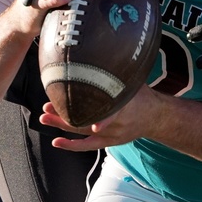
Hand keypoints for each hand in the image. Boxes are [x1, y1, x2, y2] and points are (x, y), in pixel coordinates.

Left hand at [40, 84, 158, 151]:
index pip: (107, 108)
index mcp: (124, 105)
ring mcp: (112, 135)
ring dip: (62, 125)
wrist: (156, 118)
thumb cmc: (143, 96)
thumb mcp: (135, 82)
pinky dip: (72, 145)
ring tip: (45, 118)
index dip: (91, 109)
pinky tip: (57, 141)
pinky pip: (88, 146)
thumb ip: (119, 74)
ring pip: (84, 132)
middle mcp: (117, 122)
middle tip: (46, 106)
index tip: (75, 107)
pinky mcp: (109, 142)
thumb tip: (102, 55)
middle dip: (64, 114)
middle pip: (87, 120)